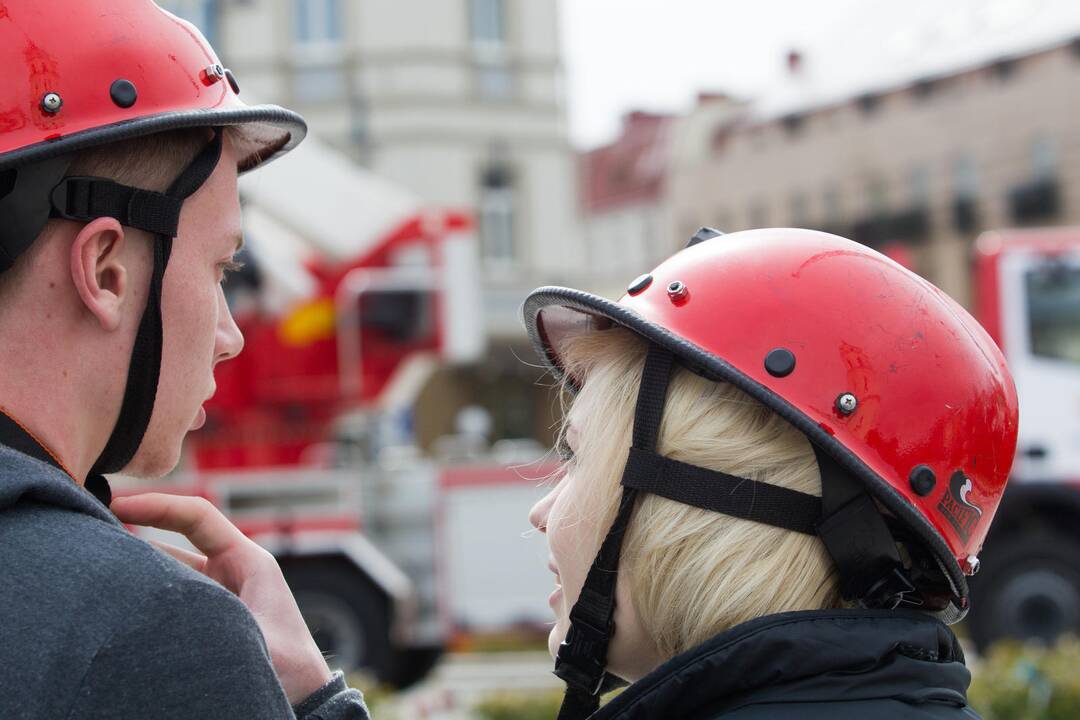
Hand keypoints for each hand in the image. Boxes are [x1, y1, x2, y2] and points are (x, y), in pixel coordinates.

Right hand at [111, 493, 332, 704]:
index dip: (158, 505)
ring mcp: (218, 591)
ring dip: (139, 562)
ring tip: (98, 559)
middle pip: (177, 536)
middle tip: (95, 528)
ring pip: (170, 565)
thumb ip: (212, 617)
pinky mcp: (208, 614)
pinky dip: (147, 590)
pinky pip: (172, 593)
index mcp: (248, 561)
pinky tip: (118, 594)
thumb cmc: (289, 666)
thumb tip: (159, 612)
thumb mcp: (251, 635)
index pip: (197, 516)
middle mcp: (231, 569)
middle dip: (139, 528)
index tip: (119, 503)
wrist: (302, 697)